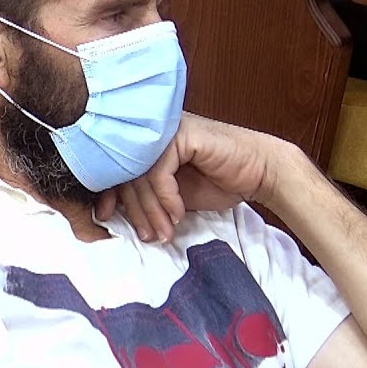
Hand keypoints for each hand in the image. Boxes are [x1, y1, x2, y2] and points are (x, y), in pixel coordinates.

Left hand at [98, 113, 299, 241]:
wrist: (260, 173)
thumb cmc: (218, 182)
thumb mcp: (171, 195)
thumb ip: (145, 196)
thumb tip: (111, 212)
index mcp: (145, 144)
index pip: (112, 168)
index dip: (107, 195)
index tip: (106, 219)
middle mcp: (152, 133)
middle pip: (125, 174)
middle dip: (135, 211)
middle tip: (147, 236)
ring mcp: (165, 131)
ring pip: (140, 175)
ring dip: (151, 211)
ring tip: (163, 232)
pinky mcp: (182, 135)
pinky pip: (159, 172)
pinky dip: (167, 199)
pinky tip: (178, 214)